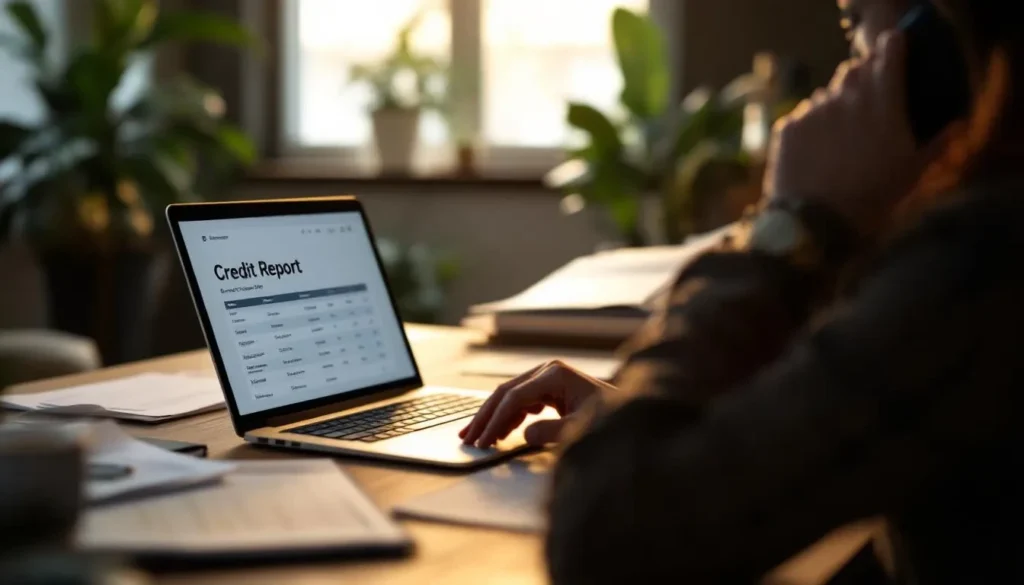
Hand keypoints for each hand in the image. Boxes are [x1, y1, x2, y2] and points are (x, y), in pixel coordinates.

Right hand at [459, 360, 614, 447]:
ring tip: (476, 438)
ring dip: (492, 417)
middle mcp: (547, 371)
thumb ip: (552, 432)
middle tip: (467, 438)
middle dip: (485, 417)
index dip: (495, 420)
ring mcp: (547, 378)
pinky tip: (498, 433)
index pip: (515, 397)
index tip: (484, 442)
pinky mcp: (549, 389)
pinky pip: (521, 402)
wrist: (629, 414)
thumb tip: (525, 435)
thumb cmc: (609, 419)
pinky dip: (507, 417)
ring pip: (509, 397)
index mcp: (555, 374)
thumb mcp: (580, 428)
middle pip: (505, 392)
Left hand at [765, 31, 935, 235]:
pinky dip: (811, 127)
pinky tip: (817, 154)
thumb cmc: (873, 197)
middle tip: (866, 105)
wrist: (817, 221)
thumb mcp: (913, 172)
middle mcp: (847, 97)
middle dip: (861, 79)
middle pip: (854, 69)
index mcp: (883, 101)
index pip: (889, 52)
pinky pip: (803, 115)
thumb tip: (955, 125)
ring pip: (826, 95)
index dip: (892, 48)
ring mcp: (814, 109)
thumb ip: (936, 142)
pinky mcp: (789, 125)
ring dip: (835, 107)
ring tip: (839, 141)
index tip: (893, 50)